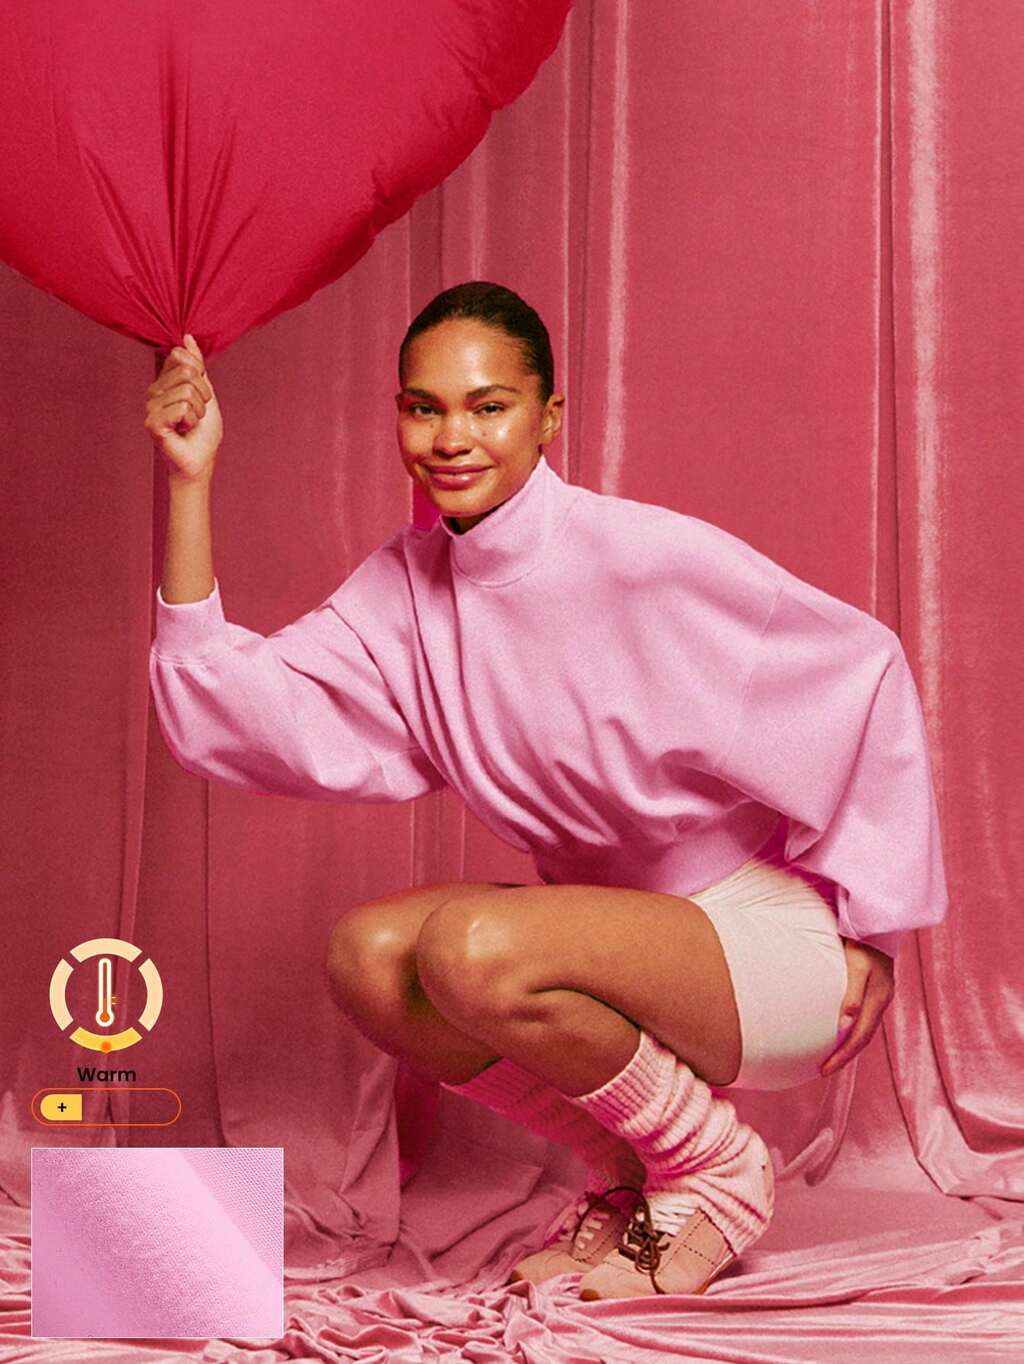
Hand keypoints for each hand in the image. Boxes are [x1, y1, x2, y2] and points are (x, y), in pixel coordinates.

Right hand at [145, 333, 222, 482]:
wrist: (201, 459)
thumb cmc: (203, 430)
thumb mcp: (206, 391)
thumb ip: (197, 365)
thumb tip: (187, 337)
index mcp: (164, 381)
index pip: (180, 355)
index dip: (199, 372)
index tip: (202, 393)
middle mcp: (153, 391)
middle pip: (187, 372)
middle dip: (203, 394)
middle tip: (198, 412)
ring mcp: (151, 406)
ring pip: (187, 391)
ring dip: (199, 411)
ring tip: (191, 423)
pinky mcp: (153, 422)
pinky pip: (182, 407)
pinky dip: (192, 420)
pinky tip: (184, 430)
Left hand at [819, 937, 894, 1077]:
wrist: (878, 919)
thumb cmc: (864, 939)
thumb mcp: (858, 965)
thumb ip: (852, 994)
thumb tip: (845, 1025)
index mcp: (878, 998)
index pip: (859, 1036)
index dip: (843, 1055)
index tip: (824, 1069)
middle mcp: (881, 999)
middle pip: (863, 1037)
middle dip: (844, 1056)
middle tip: (823, 1070)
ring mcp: (879, 994)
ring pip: (864, 1028)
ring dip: (848, 1045)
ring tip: (830, 1057)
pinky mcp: (874, 987)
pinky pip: (863, 1016)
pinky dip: (851, 1029)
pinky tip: (840, 1030)